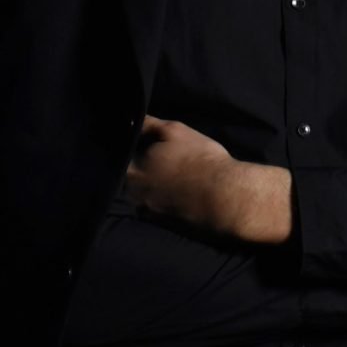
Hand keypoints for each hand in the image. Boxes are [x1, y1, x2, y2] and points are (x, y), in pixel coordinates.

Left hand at [126, 116, 292, 243]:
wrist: (224, 196)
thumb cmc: (199, 159)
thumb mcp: (174, 130)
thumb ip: (148, 124)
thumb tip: (130, 120)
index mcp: (132, 172)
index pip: (121, 158)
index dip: (132, 148)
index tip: (144, 143)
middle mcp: (135, 195)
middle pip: (130, 178)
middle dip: (141, 167)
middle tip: (162, 158)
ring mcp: (149, 213)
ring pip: (143, 194)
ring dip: (153, 184)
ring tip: (172, 175)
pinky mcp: (164, 225)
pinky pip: (156, 208)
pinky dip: (163, 199)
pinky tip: (179, 191)